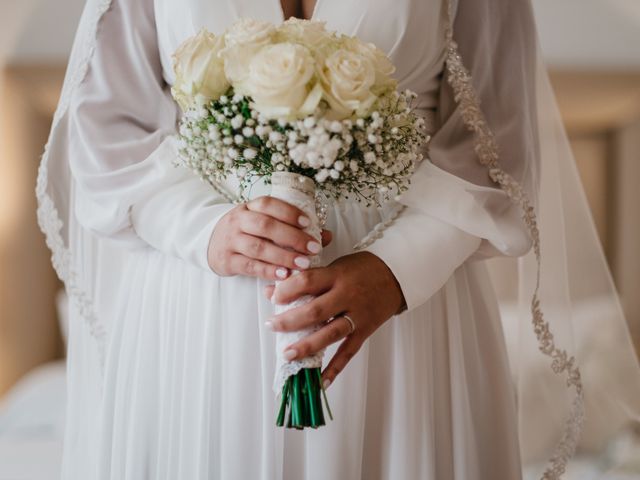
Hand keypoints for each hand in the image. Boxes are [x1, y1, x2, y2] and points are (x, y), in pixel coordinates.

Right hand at [208, 196, 331, 280]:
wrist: (210, 244)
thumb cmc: (247, 233)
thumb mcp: (264, 224)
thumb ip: (294, 229)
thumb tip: (326, 236)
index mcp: (250, 207)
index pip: (268, 204)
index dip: (289, 212)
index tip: (308, 222)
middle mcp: (238, 221)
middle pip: (265, 226)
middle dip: (292, 237)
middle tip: (313, 248)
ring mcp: (231, 241)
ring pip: (258, 247)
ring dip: (283, 256)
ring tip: (303, 264)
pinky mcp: (227, 260)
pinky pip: (249, 266)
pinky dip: (268, 271)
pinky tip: (284, 276)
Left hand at [263, 252, 405, 387]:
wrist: (396, 275)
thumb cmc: (361, 268)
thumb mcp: (334, 266)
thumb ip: (306, 279)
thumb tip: (271, 291)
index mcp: (337, 275)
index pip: (308, 281)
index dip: (288, 290)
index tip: (273, 297)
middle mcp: (348, 296)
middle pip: (316, 310)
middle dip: (290, 320)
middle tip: (271, 326)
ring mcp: (358, 315)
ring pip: (330, 333)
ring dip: (307, 346)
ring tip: (287, 353)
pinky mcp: (365, 331)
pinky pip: (349, 352)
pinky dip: (335, 368)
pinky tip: (321, 381)